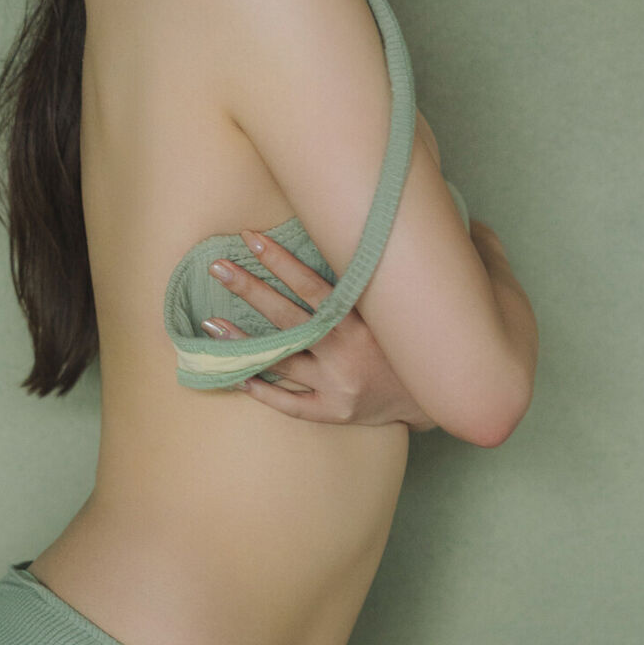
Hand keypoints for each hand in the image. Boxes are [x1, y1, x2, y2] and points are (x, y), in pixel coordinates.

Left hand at [202, 231, 438, 429]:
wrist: (434, 395)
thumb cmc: (403, 341)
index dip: (280, 261)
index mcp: (361, 321)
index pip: (312, 286)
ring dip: (243, 342)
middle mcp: (346, 352)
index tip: (250, 238)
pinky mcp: (334, 412)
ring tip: (209, 323)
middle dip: (250, 290)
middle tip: (216, 268)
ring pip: (282, 361)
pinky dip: (264, 391)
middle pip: (288, 318)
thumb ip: (363, 279)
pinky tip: (236, 376)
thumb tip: (338, 232)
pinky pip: (291, 404)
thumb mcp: (389, 307)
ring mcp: (338, 385)